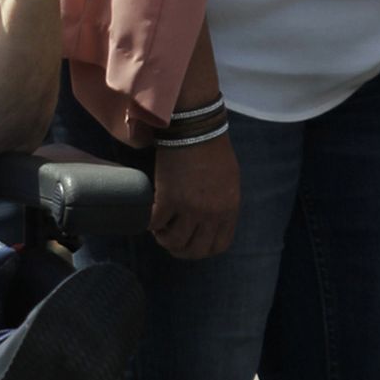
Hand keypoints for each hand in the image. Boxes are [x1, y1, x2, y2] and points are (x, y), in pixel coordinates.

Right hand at [150, 134, 239, 258]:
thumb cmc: (213, 150)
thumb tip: (210, 220)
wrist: (196, 129)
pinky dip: (151, 223)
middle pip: (194, 250)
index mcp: (229, 210)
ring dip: (164, 238)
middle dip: (180, 250)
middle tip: (170, 239)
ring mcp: (189, 208)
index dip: (202, 249)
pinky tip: (150, 216)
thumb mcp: (229, 182)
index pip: (218, 246)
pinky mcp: (168, 199)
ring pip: (173, 241)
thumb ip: (222, 205)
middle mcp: (211, 214)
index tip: (191, 242)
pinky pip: (156, 223)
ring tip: (159, 228)